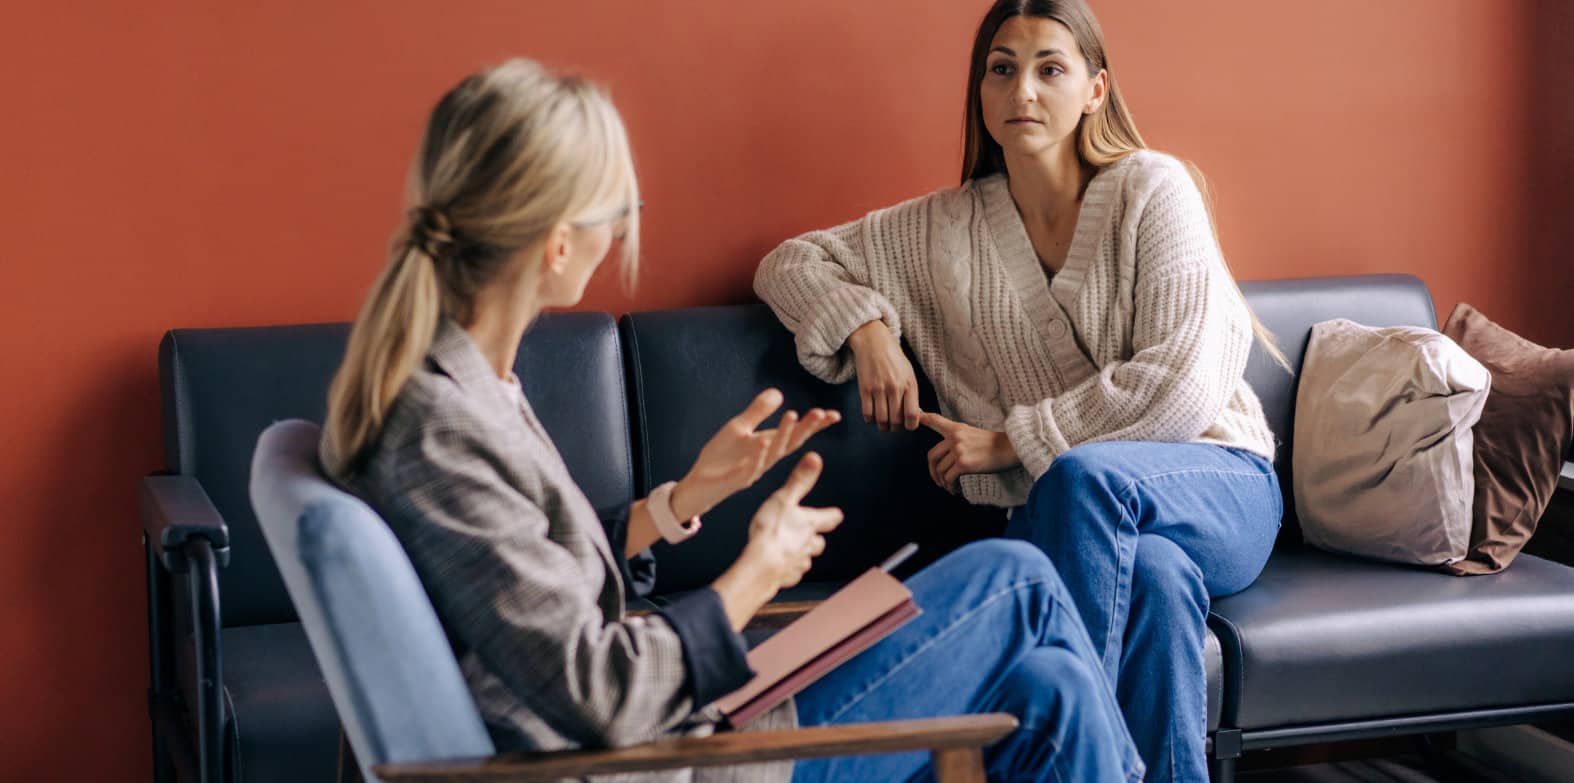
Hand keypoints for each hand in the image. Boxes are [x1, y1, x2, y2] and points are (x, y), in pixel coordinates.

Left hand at [673, 388, 840, 518]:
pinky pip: (748, 467)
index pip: (796, 434)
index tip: (834, 415)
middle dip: (806, 428)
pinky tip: (763, 441)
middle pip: (790, 443)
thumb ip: (758, 411)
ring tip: (793, 414)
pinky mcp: (735, 478)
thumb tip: (779, 392)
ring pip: (772, 453)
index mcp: (768, 446)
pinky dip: (756, 455)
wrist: (699, 484)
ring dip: (783, 434)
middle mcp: (765, 459)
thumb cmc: (721, 457)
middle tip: (821, 413)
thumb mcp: (739, 428)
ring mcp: (752, 469)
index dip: (815, 426)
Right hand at [741, 453, 844, 590]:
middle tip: (810, 534)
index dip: (832, 515)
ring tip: (790, 550)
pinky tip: (779, 567)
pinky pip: (791, 574)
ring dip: (801, 555)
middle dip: (815, 538)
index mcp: (810, 524)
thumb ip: (799, 480)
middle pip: (819, 543)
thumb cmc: (772, 531)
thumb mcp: (784, 498)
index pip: (830, 518)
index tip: (835, 514)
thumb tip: (815, 458)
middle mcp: (808, 545)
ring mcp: (798, 563)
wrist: (761, 565)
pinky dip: (787, 570)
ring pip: (806, 560)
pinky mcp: (786, 578)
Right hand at [847, 320, 919, 431]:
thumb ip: (912, 394)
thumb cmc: (894, 358)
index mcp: (909, 384)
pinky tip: (872, 416)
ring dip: (882, 426)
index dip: (911, 426)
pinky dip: (870, 419)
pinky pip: (867, 413)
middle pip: (896, 421)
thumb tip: (914, 417)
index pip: (913, 415)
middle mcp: (895, 387)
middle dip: (895, 428)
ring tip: (883, 423)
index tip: (908, 425)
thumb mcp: (909, 374)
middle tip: (894, 425)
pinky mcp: (864, 388)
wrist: (874, 342)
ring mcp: (878, 388)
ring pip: (881, 420)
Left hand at [919, 412, 1018, 493]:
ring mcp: (958, 450)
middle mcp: (954, 438)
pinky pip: (949, 479)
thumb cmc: (996, 445)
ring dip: (944, 482)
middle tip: (939, 481)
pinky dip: (951, 487)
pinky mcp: (963, 464)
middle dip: (933, 472)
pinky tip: (956, 490)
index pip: (935, 420)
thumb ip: (959, 441)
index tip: (915, 419)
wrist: (1012, 449)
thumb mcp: (974, 435)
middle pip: (932, 456)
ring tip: (951, 488)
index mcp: (957, 429)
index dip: (922, 418)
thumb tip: (948, 458)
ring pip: (940, 470)